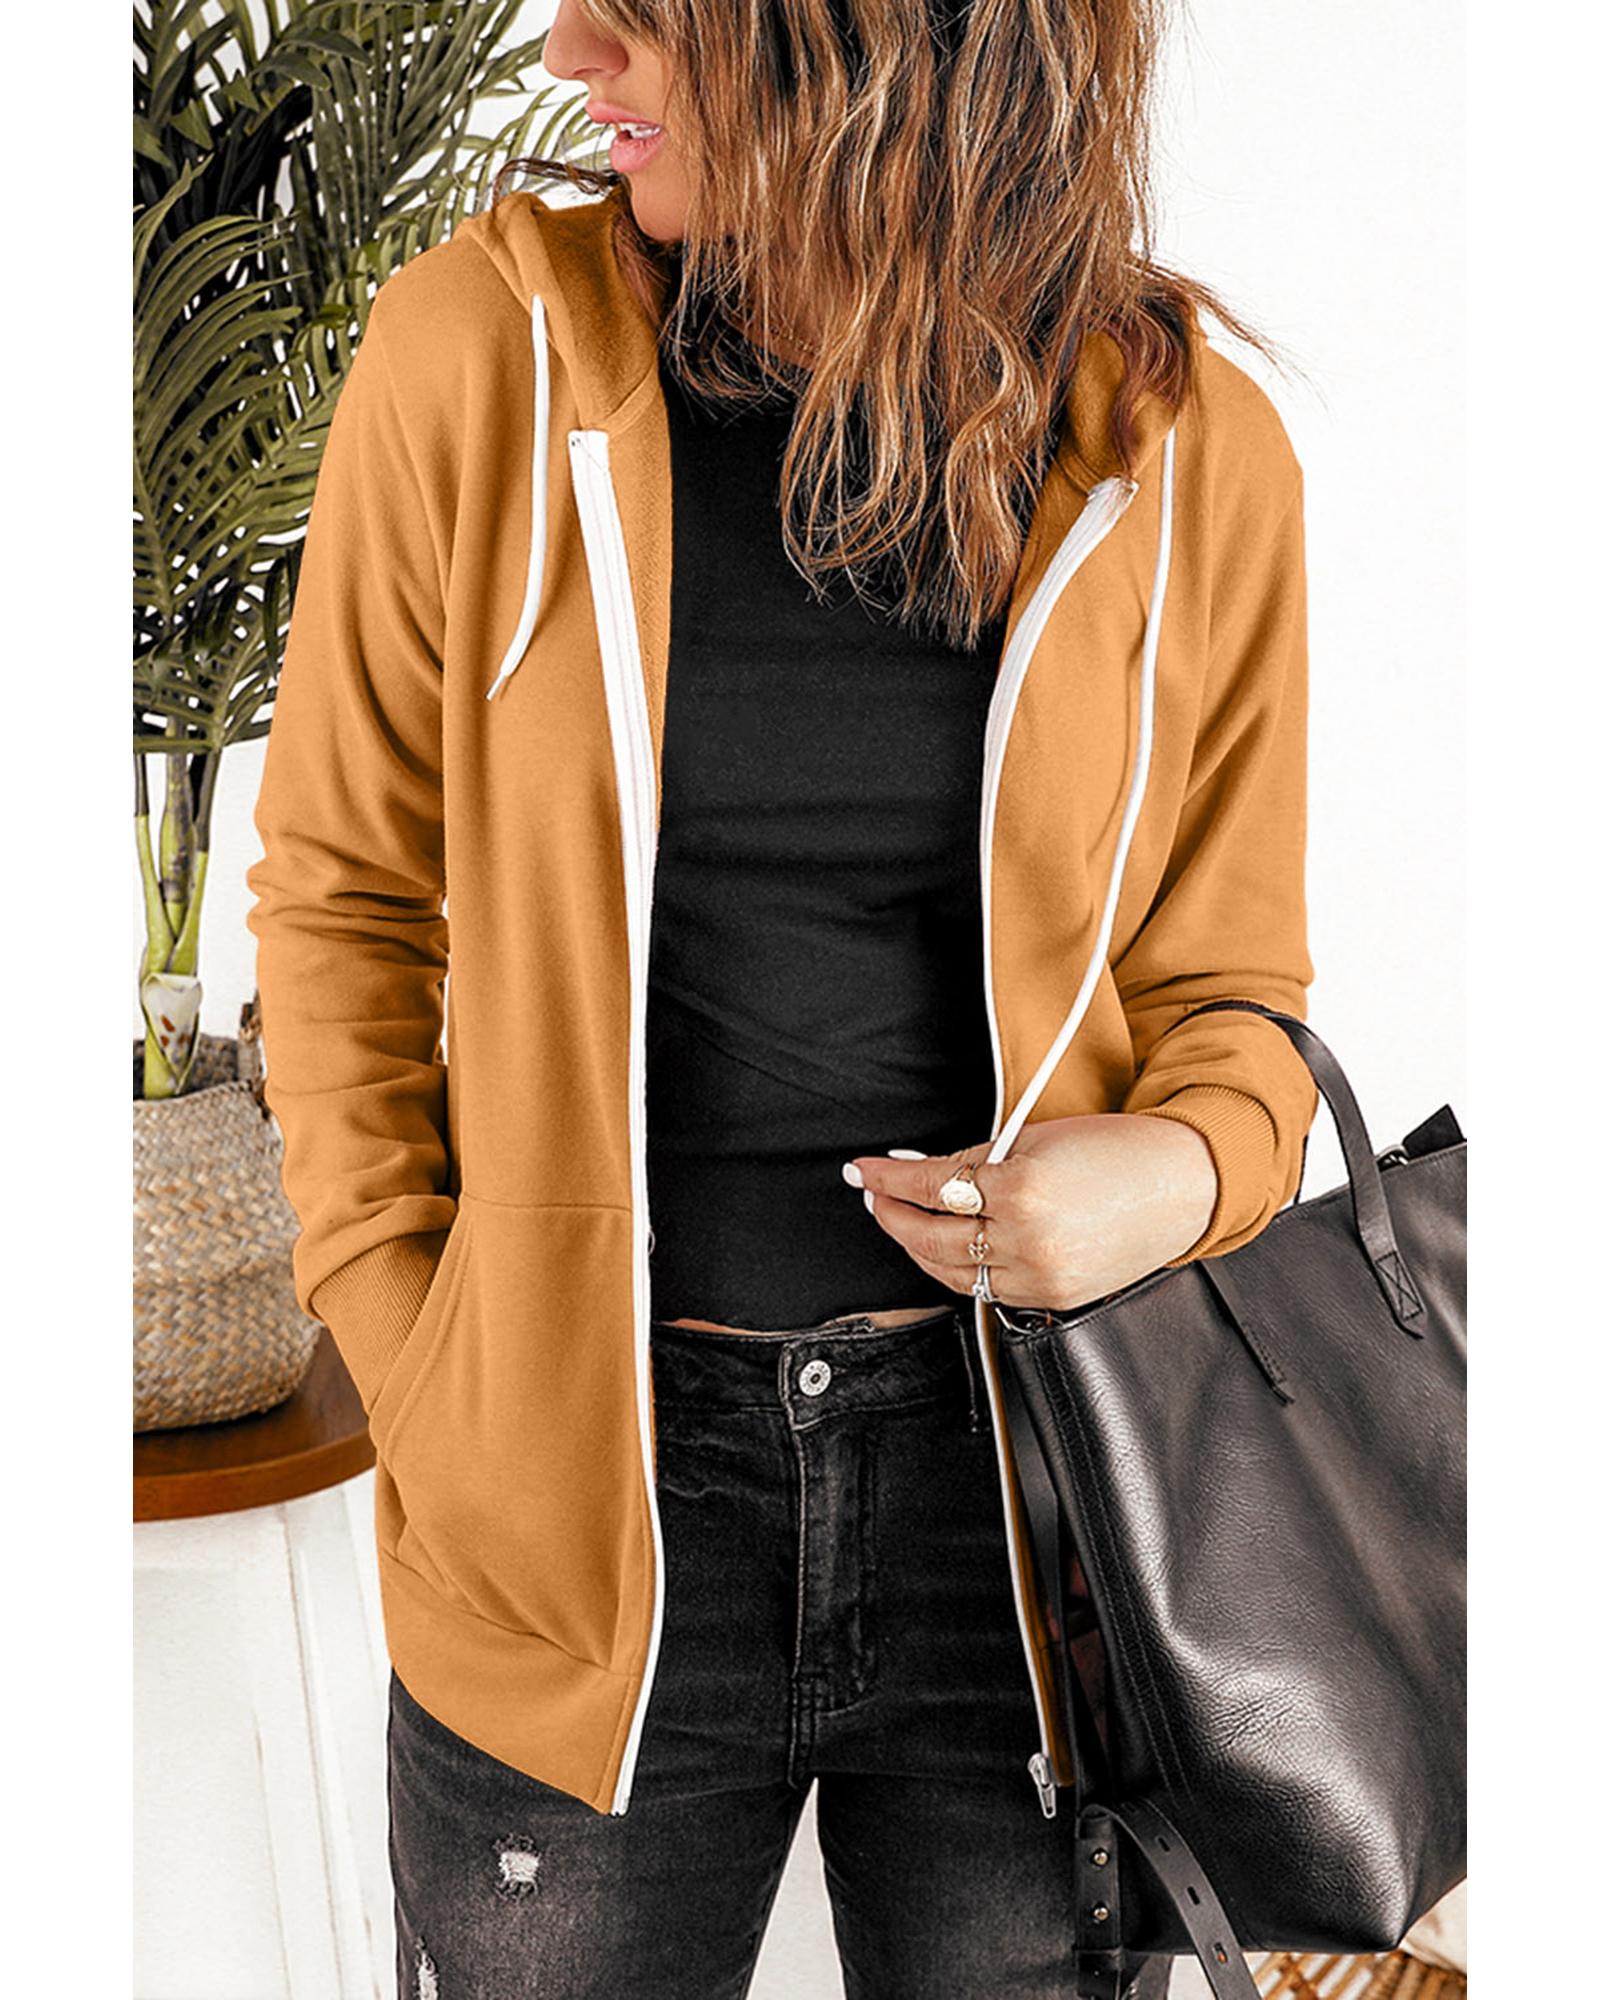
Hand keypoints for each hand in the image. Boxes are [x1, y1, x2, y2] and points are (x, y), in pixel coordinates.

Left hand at [844, 1114, 1218, 1311]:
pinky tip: (944, 1248)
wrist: (1182, 1186)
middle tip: (873, 1195)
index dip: (888, 1178)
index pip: (933, 1186)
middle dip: (892, 1216)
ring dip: (917, 1248)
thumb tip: (917, 1173)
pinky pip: (987, 1290)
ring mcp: (1041, 1278)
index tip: (862, 1170)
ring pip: (953, 1273)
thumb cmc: (1115, 1151)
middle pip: (931, 1238)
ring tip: (900, 1220)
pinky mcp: (1052, 1299)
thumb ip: (974, 1160)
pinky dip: (959, 1269)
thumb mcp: (1035, 1138)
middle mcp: (1028, 1242)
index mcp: (1022, 1190)